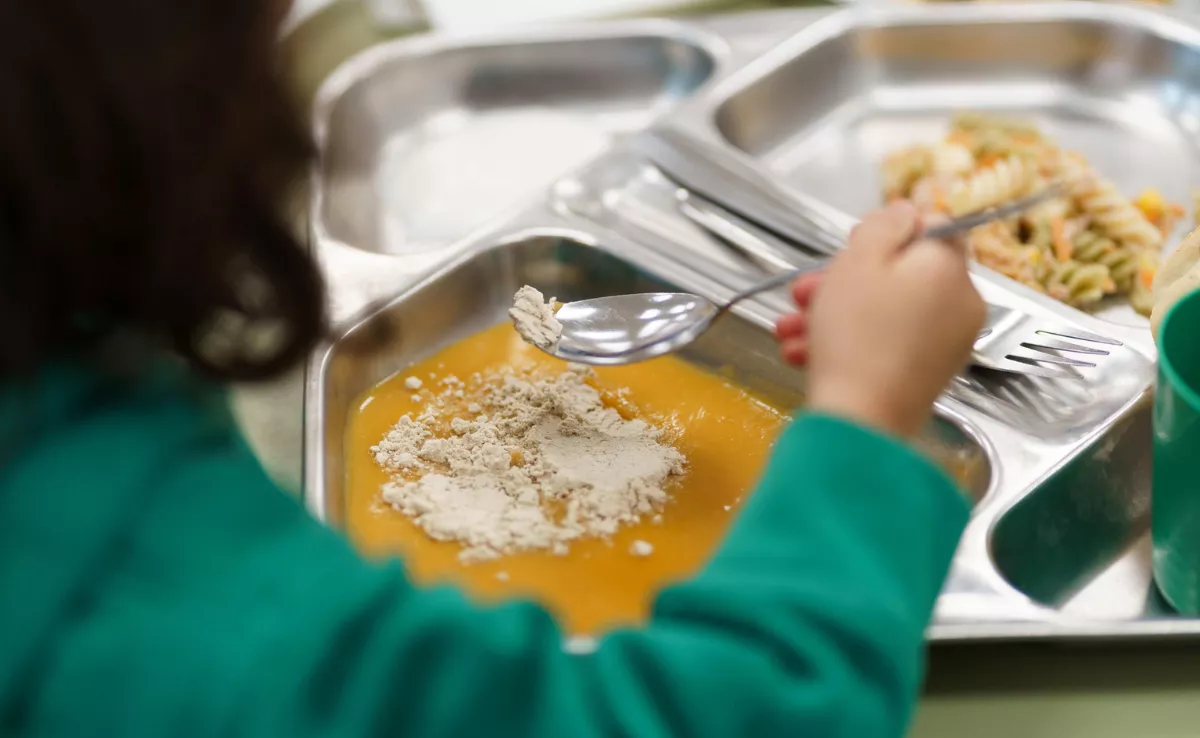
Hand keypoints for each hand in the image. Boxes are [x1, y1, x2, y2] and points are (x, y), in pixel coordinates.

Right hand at [774, 201, 984, 437]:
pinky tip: (805, 351)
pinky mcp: (923, 376)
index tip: (854, 242)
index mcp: (949, 268)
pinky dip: (849, 343)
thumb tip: (906, 210)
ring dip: (835, 313)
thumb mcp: (860, 259)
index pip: (932, 228)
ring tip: (792, 325)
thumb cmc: (858, 338)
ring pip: (887, 312)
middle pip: (902, 274)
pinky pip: (886, 344)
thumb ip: (885, 224)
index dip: (888, 232)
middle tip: (808, 288)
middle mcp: (958, 305)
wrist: (860, 420)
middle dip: (845, 279)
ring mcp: (944, 345)